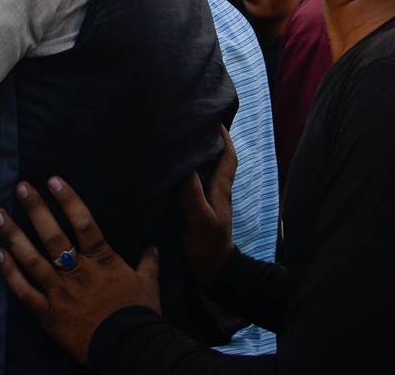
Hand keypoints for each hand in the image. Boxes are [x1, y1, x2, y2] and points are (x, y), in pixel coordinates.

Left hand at [0, 178, 159, 364]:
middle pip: (54, 237)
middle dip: (36, 210)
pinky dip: (11, 274)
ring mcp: (61, 293)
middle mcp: (78, 273)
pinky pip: (25, 292)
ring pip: (33, 260)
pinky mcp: (49, 315)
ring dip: (14, 236)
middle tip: (21, 188)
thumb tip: (154, 246)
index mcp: (102, 262)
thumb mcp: (149, 285)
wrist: (132, 350)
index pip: (84, 224)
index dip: (68, 200)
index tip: (53, 180)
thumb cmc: (140, 316)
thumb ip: (148, 263)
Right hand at [180, 126, 236, 290]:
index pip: (227, 157)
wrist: (209, 278)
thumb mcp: (199, 218)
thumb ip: (191, 191)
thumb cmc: (207, 247)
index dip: (223, 137)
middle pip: (214, 160)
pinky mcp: (193, 214)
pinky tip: (167, 172)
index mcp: (220, 190)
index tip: (213, 117)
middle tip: (188, 123)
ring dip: (192, 157)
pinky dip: (181, 175)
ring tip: (175, 141)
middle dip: (205, 141)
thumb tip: (184, 159)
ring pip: (201, 173)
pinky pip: (188, 187)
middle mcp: (214, 193)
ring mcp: (204, 204)